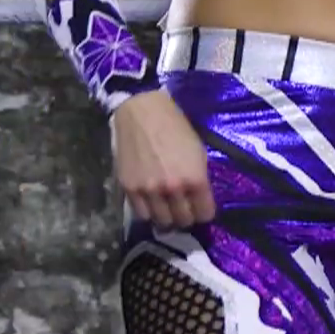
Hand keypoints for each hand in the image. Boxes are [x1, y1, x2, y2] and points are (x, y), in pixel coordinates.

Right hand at [110, 88, 216, 229]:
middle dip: (187, 215)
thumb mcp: (198, 152)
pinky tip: (151, 201)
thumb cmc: (175, 126)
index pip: (205, 214)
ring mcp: (149, 190)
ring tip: (167, 206)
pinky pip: (142, 214)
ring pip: (162, 222)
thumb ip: (199, 179)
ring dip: (167, 216)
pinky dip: (149, 211)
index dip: (204, 212)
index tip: (201, 207)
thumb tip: (199, 200)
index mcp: (194, 178)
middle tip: (184, 206)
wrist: (142, 112)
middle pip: (184, 221)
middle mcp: (173, 189)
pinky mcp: (129, 189)